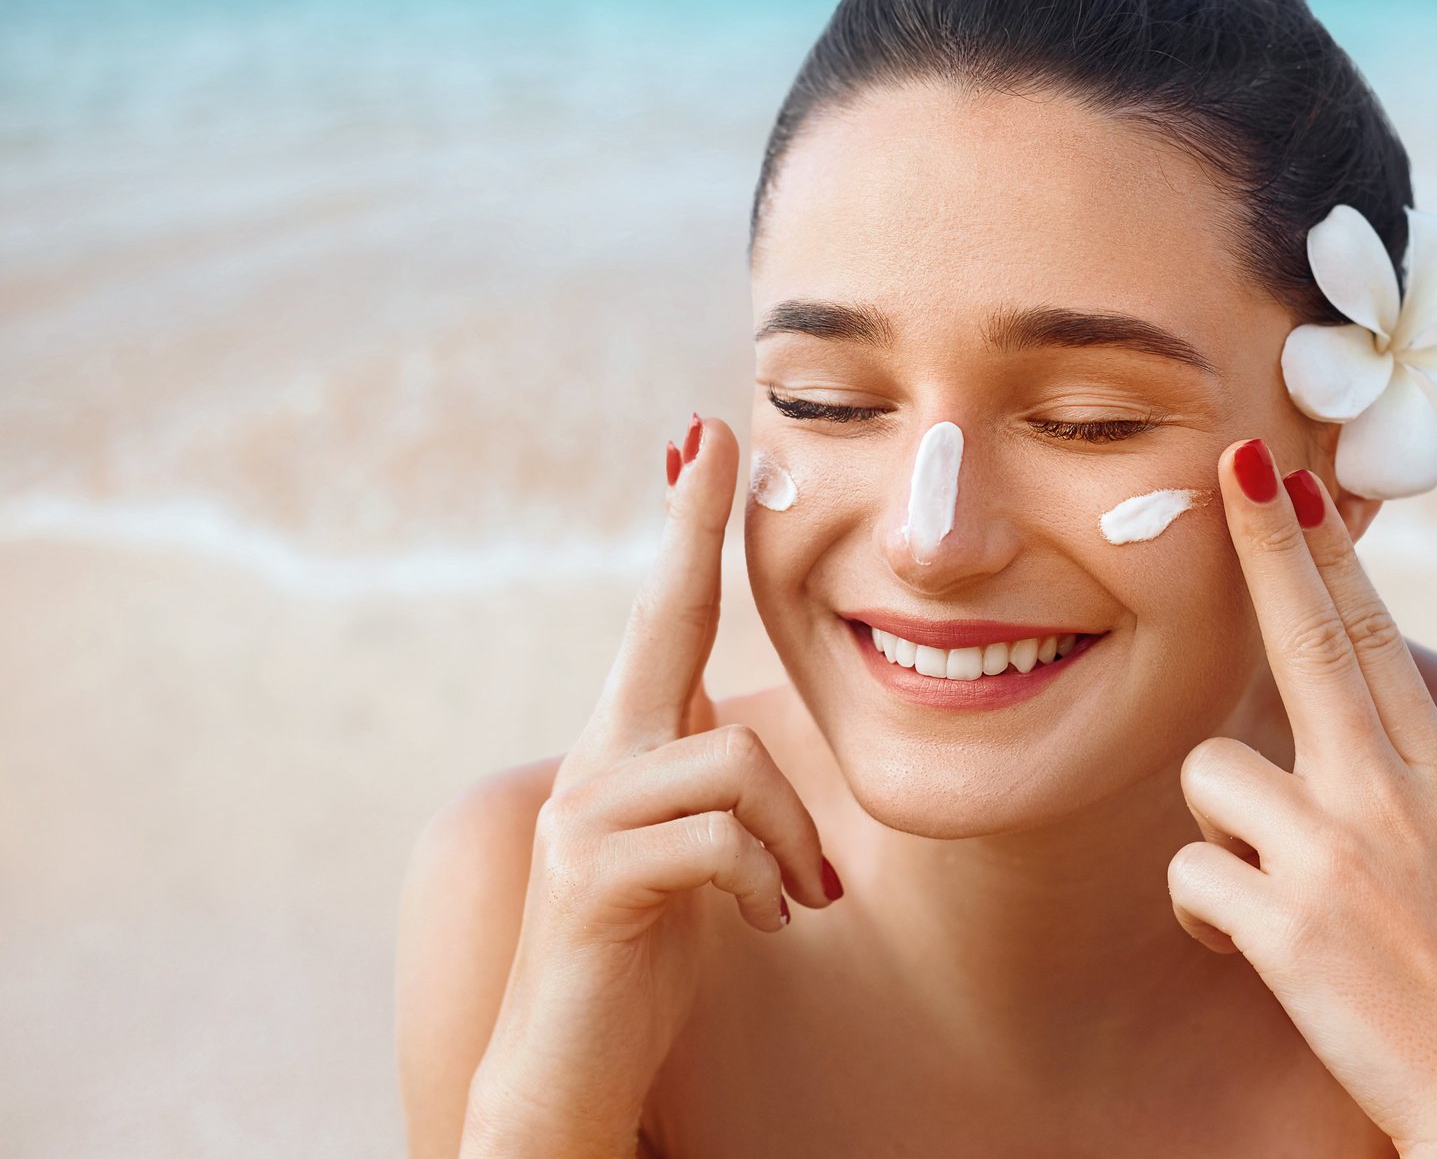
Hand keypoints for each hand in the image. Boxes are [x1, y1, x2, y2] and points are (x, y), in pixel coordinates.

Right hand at [462, 415, 841, 1158]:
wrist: (573, 1063)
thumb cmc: (647, 944)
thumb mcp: (684, 840)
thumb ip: (696, 770)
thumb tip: (716, 709)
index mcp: (630, 743)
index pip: (666, 614)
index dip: (686, 526)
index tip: (706, 437)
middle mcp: (597, 757)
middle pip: (664, 623)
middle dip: (692, 532)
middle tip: (718, 443)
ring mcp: (586, 813)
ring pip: (735, 765)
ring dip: (794, 840)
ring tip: (800, 896)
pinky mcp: (595, 877)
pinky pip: (721, 842)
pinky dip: (767, 884)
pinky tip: (768, 921)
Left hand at [1166, 438, 1436, 1158]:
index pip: (1376, 635)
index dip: (1331, 551)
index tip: (1296, 481)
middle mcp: (1387, 797)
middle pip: (1306, 639)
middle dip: (1264, 544)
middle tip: (1230, 465)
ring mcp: (1334, 857)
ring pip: (1214, 774)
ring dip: (1219, 820)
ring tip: (1264, 886)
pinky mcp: (1286, 927)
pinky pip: (1194, 876)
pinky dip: (1204, 909)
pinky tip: (1245, 949)